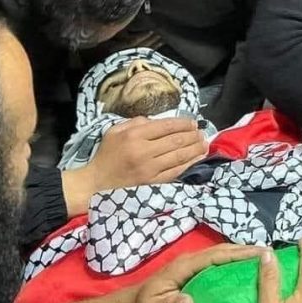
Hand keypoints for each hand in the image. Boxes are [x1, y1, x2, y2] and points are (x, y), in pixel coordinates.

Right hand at [88, 117, 208, 188]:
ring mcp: (150, 168)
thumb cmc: (107, 154)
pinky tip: (198, 159)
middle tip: (201, 132)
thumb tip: (157, 121)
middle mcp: (144, 151)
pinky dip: (190, 164)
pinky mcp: (154, 182)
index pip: (165, 126)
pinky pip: (177, 172)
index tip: (193, 123)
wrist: (96, 181)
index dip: (183, 123)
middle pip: (176, 140)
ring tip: (204, 143)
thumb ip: (136, 122)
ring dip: (195, 149)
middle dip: (192, 135)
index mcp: (134, 135)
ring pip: (179, 156)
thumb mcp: (115, 131)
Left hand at [127, 244, 266, 302]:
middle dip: (245, 249)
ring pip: (221, 253)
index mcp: (184, 265)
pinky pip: (217, 261)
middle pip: (222, 250)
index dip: (239, 253)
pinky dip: (232, 260)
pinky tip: (243, 267)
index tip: (260, 253)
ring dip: (240, 253)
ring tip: (262, 256)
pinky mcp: (192, 271)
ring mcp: (191, 264)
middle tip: (269, 252)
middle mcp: (190, 260)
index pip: (216, 256)